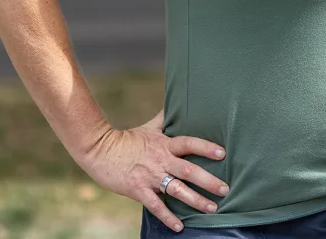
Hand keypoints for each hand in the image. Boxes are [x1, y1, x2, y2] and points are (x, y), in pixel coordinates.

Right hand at [79, 110, 228, 232]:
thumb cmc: (127, 139)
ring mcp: (150, 177)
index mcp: (165, 144)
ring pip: (177, 190)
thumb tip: (177, 99)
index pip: (190, 144)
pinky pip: (156, 206)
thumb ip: (166, 118)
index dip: (206, 148)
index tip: (223, 154)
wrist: (99, 151)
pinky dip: (168, 217)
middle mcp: (161, 161)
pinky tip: (180, 226)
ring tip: (212, 208)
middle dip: (209, 181)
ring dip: (196, 200)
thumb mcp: (149, 127)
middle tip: (225, 189)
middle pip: (189, 170)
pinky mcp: (138, 190)